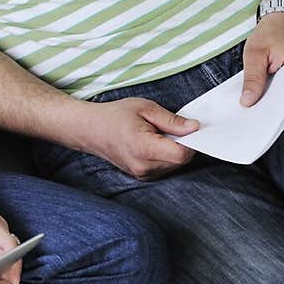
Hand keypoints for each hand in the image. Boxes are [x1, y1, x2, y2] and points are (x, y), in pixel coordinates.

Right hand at [83, 97, 198, 178]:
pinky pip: (165, 168)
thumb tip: (194, 127)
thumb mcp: (145, 108)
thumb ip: (171, 120)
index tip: (189, 128)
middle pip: (180, 161)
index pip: (182, 155)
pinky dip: (165, 156)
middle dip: (183, 144)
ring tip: (157, 134)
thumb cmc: (114, 116)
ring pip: (174, 165)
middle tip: (170, 127)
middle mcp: (143, 166)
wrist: (89, 129)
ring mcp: (142, 174)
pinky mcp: (141, 176)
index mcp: (143, 147)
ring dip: (174, 150)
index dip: (191, 141)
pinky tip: (153, 143)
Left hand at [240, 14, 283, 105]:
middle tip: (250, 110)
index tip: (254, 113)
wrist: (280, 17)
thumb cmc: (270, 32)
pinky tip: (260, 93)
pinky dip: (272, 88)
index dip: (269, 105)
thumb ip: (252, 78)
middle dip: (268, 101)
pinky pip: (283, 86)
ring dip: (270, 95)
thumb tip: (248, 101)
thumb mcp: (255, 54)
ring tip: (254, 103)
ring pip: (283, 91)